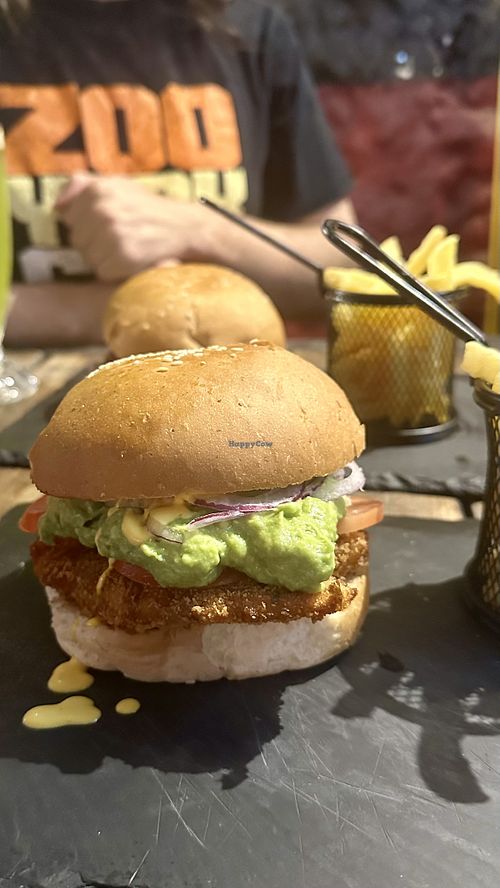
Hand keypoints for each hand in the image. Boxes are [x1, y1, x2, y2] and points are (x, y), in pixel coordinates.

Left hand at [56, 175, 201, 280]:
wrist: (183, 227)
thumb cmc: (147, 208)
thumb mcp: (117, 185)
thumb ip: (83, 186)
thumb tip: (58, 207)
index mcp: (97, 190)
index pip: (70, 220)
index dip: (87, 227)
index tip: (108, 225)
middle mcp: (103, 210)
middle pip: (78, 242)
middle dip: (94, 244)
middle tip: (119, 239)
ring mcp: (113, 234)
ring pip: (89, 259)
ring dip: (105, 260)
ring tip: (126, 249)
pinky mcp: (124, 256)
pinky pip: (103, 273)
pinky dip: (115, 272)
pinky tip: (131, 260)